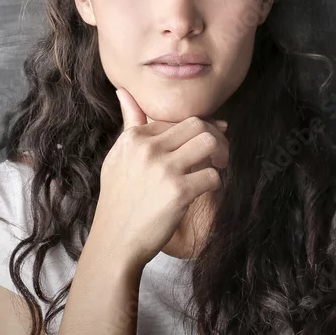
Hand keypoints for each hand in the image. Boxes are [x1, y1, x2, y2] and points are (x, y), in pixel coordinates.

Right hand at [88, 88, 229, 272]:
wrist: (115, 242)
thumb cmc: (118, 199)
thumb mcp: (118, 156)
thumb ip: (129, 123)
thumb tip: (124, 91)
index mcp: (135, 137)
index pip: (178, 119)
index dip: (199, 128)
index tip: (208, 138)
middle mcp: (149, 149)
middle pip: (197, 125)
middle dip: (214, 136)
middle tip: (218, 153)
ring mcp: (164, 169)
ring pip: (209, 143)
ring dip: (220, 154)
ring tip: (218, 166)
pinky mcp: (179, 192)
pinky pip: (212, 175)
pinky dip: (215, 182)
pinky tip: (207, 189)